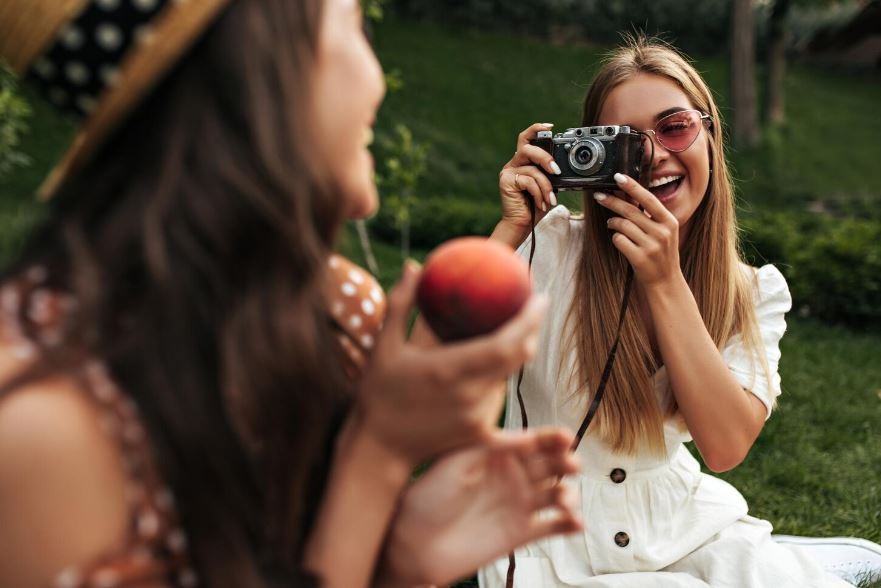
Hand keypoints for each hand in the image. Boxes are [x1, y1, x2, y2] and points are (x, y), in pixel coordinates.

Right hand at [358, 261, 548, 465]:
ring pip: (508, 377)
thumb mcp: (383, 346)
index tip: (540, 296)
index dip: (529, 320)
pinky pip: (498, 398)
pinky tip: (499, 367)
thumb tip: (413, 265)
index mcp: (451, 369)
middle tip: (532, 307)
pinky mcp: (479, 433)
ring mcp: (477, 416)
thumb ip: (400, 304)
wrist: (379, 450)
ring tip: (511, 331)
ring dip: (513, 354)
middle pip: (518, 358)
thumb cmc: (378, 394)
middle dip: (531, 330)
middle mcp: (470, 394)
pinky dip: (498, 378)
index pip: (507, 343)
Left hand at [377, 429, 582, 586]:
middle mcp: (510, 477)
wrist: (413, 545)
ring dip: (567, 494)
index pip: (530, 441)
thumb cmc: (425, 500)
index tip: (565, 438)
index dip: (551, 438)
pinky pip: (552, 526)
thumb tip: (525, 436)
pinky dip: (568, 524)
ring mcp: (516, 504)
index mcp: (494, 455)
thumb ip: (489, 448)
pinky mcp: (520, 533)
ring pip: (555, 494)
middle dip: (565, 463)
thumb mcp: (453, 463)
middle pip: (549, 465)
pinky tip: (574, 522)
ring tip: (564, 500)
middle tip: (572, 466)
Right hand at [498, 123, 561, 231]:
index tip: (550, 127)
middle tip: (556, 170)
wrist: (522, 225)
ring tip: (550, 199)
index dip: (536, 129)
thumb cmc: (535, 207)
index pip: (526, 139)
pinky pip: (528, 181)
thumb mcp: (548, 186)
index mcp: (523, 162)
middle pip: (528, 148)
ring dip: (546, 185)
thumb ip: (551, 174)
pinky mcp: (506, 182)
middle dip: (545, 157)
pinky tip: (542, 204)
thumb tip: (562, 166)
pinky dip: (539, 193)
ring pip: (532, 169)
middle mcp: (514, 164)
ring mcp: (508, 172)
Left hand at [594, 173, 681, 287]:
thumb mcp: (663, 232)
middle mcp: (662, 232)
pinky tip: (619, 240)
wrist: (666, 282)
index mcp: (670, 222)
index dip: (633, 187)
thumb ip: (650, 216)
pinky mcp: (640, 258)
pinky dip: (615, 238)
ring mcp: (652, 246)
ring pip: (622, 225)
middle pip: (631, 210)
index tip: (618, 177)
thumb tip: (627, 194)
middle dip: (612, 201)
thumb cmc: (661, 254)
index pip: (649, 199)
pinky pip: (619, 240)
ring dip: (612, 222)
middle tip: (599, 196)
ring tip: (611, 223)